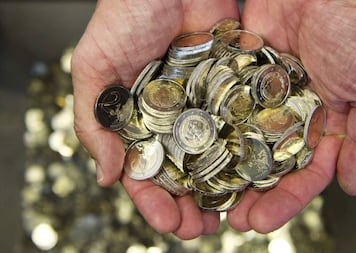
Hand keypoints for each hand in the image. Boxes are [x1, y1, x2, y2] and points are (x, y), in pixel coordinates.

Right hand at [71, 0, 238, 238]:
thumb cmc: (124, 16)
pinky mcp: (231, 90)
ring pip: (216, 157)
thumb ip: (95, 122)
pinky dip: (248, 150)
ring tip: (233, 213)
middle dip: (192, 205)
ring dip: (223, 188)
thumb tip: (107, 177)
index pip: (145, 173)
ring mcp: (205, 107)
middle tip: (203, 229)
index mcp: (140, 122)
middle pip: (184, 174)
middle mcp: (174, 121)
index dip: (154, 202)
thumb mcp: (94, 69)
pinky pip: (241, 124)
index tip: (168, 223)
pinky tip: (256, 173)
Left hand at [226, 0, 355, 232]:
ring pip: (242, 142)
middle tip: (231, 218)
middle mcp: (291, 117)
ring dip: (226, 170)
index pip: (305, 174)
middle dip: (251, 194)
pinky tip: (195, 150)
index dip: (285, 200)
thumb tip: (351, 183)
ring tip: (207, 195)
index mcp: (325, 126)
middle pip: (268, 166)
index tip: (261, 221)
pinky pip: (224, 107)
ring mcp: (263, 99)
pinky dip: (211, 128)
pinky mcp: (240, 77)